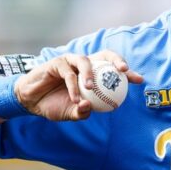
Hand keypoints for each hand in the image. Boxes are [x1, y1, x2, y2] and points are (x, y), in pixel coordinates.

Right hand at [13, 53, 144, 121]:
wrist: (31, 101)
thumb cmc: (54, 105)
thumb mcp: (70, 113)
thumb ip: (81, 113)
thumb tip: (89, 109)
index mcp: (93, 75)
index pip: (112, 69)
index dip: (127, 72)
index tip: (139, 80)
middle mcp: (84, 65)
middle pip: (104, 56)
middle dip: (117, 60)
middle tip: (123, 72)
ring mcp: (70, 62)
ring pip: (85, 62)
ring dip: (89, 75)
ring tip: (90, 88)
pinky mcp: (57, 63)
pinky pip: (68, 74)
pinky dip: (72, 87)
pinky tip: (74, 98)